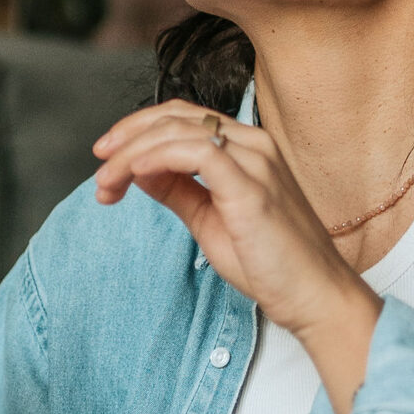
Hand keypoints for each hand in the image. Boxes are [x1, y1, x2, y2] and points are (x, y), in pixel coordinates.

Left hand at [91, 104, 378, 413]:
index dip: (137, 130)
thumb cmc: (270, 264)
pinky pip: (198, 152)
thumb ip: (179, 191)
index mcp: (246, 148)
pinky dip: (159, 156)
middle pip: (177, 115)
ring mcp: (256, 161)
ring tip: (107, 182)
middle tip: (98, 164)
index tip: (106, 158)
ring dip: (132, 152)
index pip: (183, 117)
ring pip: (180, 130)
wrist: (315, 298)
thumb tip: (139, 171)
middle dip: (127, 135)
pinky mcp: (252, 187)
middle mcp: (253, 144)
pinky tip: (135, 174)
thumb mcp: (210, 220)